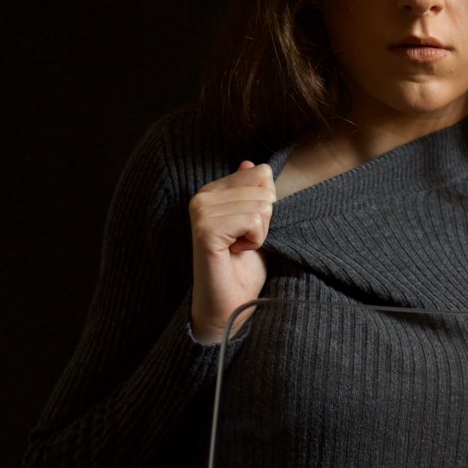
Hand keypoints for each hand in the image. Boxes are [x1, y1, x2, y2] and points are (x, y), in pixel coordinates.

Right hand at [188, 160, 275, 343]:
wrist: (229, 306)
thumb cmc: (244, 268)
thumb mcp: (256, 225)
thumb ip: (252, 194)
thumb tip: (251, 162)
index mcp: (213, 190)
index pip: (261, 172)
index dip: (267, 206)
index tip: (247, 230)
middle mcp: (202, 196)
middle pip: (264, 187)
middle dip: (265, 220)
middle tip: (243, 243)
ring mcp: (201, 211)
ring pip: (261, 205)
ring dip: (260, 233)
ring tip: (239, 249)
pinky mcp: (205, 229)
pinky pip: (253, 220)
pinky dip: (255, 241)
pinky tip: (236, 253)